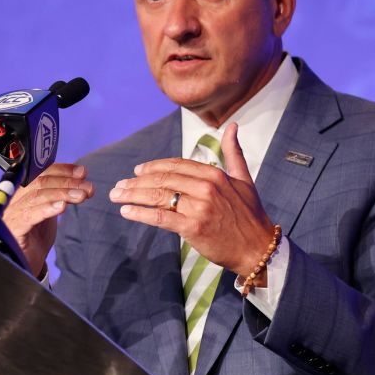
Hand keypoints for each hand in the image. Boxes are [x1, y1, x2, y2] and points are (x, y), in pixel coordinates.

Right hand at [2, 163, 93, 277]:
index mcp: (24, 192)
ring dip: (62, 193)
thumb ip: (60, 196)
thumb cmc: (37, 237)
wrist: (25, 264)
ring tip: (81, 196)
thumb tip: (80, 180)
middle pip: (40, 182)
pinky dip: (47, 208)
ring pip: (38, 196)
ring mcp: (13, 214)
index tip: (82, 172)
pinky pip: (30, 216)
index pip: (42, 172)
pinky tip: (62, 206)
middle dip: (67, 182)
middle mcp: (16, 199)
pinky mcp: (14, 230)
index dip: (62, 170)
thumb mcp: (50, 211)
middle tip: (88, 187)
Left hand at [108, 123, 275, 276]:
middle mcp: (205, 188)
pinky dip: (139, 213)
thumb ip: (234, 153)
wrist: (258, 249)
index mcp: (215, 175)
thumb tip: (233, 125)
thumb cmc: (250, 215)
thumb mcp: (244, 179)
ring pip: (157, 196)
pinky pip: (159, 217)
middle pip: (162, 180)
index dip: (153, 167)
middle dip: (136, 182)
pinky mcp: (192, 227)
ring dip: (132, 195)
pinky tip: (126, 211)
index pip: (175, 165)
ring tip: (116, 195)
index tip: (137, 170)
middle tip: (119, 185)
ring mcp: (198, 207)